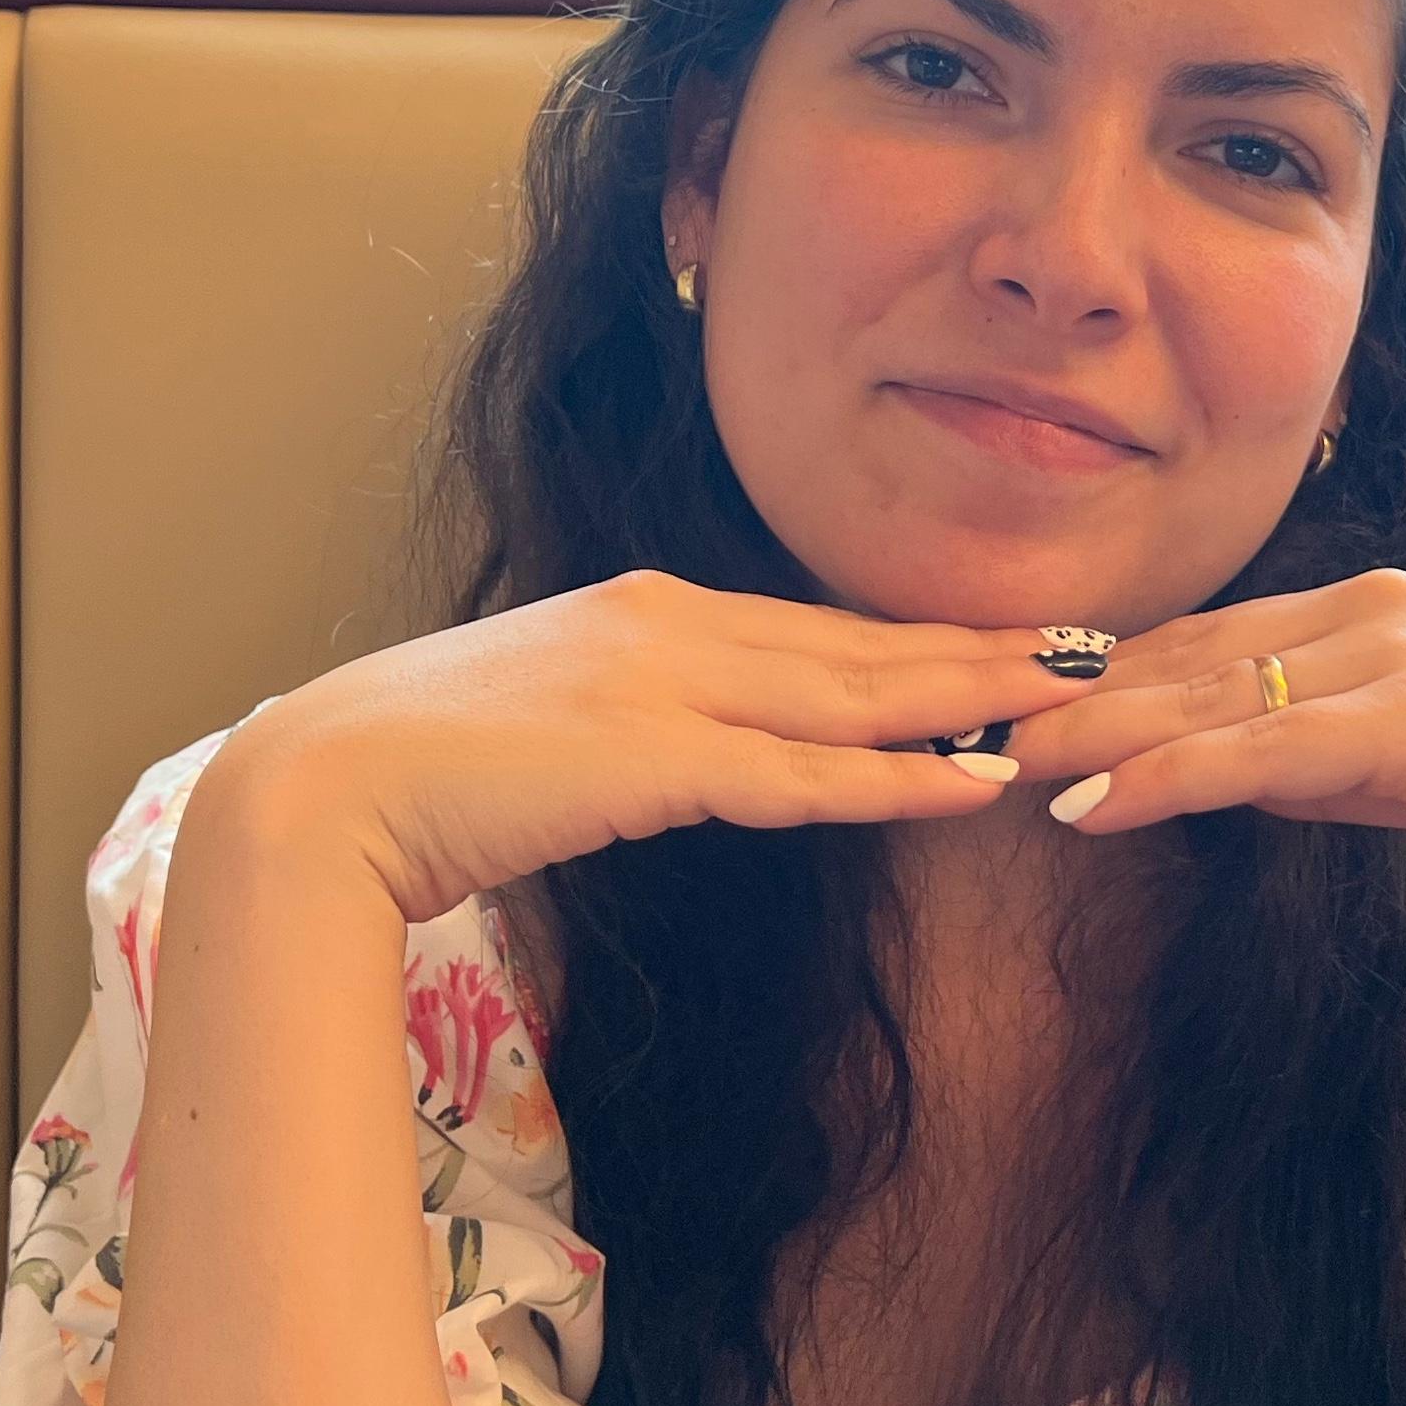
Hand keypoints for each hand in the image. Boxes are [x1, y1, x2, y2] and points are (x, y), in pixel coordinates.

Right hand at [200, 570, 1110, 922]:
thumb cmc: (416, 769)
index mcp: (648, 615)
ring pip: (854, 695)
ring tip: (1073, 697)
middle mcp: (672, 630)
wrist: (316, 790)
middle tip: (1090, 649)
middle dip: (981, 650)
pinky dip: (898, 779)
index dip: (919, 638)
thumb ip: (636, 727)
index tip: (1003, 642)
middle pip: (860, 644)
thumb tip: (693, 755)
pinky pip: (804, 776)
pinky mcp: (652, 759)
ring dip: (972, 698)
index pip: (816, 629)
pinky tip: (976, 782)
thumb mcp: (550, 726)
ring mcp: (665, 687)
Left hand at [996, 567, 1405, 900]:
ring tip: (995, 762)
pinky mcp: (1403, 716)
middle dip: (1072, 692)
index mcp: (1367, 610)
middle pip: (1182, 653)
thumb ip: (1334, 754)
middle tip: (971, 722)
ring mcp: (1382, 654)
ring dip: (1089, 730)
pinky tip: (1091, 804)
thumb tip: (1245, 772)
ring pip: (1201, 691)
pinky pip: (1255, 746)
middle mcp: (1362, 613)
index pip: (1207, 638)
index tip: (1028, 700)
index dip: (1110, 671)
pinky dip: (1162, 774)